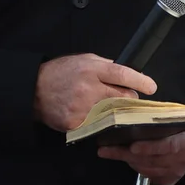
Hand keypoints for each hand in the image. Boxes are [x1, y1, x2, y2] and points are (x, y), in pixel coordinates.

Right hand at [33, 53, 156, 131]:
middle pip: (122, 97)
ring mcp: (82, 107)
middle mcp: (88, 88)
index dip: (140, 81)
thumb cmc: (60, 73)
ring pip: (111, 113)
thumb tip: (125, 73)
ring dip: (113, 111)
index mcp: (92, 69)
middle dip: (128, 98)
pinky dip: (97, 121)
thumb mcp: (84, 60)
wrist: (33, 90)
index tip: (151, 87)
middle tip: (125, 98)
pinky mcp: (75, 122)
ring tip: (101, 104)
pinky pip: (96, 124)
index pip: (123, 74)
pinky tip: (87, 113)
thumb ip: (105, 66)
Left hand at [98, 126, 184, 184]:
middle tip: (105, 149)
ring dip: (129, 161)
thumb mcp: (181, 119)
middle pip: (148, 160)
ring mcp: (174, 172)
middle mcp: (179, 161)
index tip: (132, 147)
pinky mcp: (169, 180)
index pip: (165, 147)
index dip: (148, 148)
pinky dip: (138, 167)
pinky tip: (133, 160)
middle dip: (124, 154)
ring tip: (115, 152)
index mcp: (183, 142)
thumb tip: (137, 116)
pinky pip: (148, 177)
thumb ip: (164, 120)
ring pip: (145, 170)